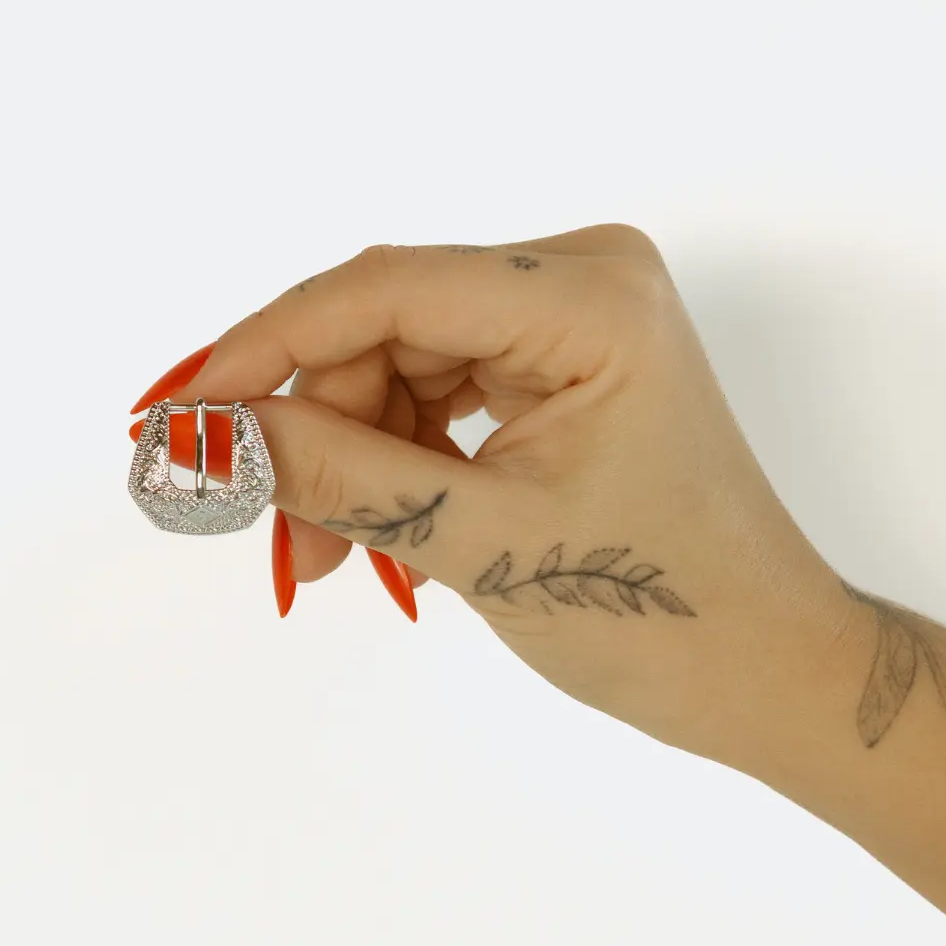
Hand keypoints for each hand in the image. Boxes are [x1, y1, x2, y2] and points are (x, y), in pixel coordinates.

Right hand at [129, 223, 856, 767]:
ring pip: (403, 360)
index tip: (180, 416)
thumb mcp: (481, 541)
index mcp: (588, 298)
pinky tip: (381, 524)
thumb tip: (204, 436)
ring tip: (333, 556)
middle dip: (318, 427)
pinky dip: (396, 454)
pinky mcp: (562, 361)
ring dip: (351, 452)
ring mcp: (574, 318)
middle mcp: (583, 279)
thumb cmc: (663, 614)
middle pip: (389, 325)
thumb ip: (337, 475)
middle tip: (277, 533)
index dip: (267, 348)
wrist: (765, 666)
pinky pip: (440, 387)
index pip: (386, 289)